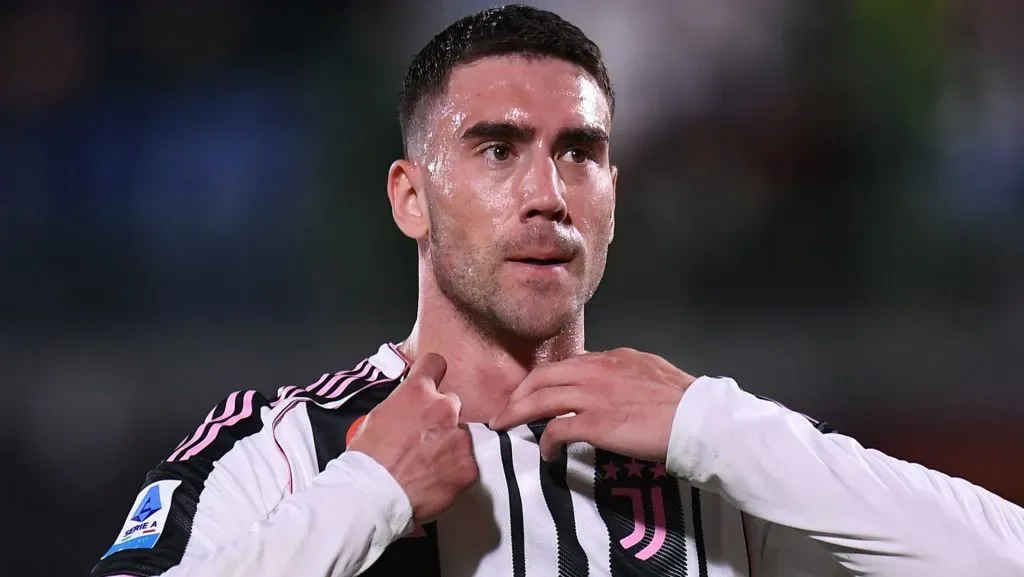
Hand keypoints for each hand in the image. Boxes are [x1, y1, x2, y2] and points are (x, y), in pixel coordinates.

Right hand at [348, 353, 477, 523]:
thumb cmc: (367, 458)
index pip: (436, 363)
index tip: (432, 382)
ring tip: (429, 465)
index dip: (432, 372)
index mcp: (418, 392)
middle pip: (452, 403)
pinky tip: (437, 480)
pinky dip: (456, 470)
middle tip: (426, 438)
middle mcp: (445, 408)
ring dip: (450, 445)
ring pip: (462, 435)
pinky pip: (467, 463)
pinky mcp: (470, 465)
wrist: (374, 495)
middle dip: (442, 418)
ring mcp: (461, 437)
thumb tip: (409, 408)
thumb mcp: (378, 417)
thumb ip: (403, 405)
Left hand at [489, 348, 696, 461]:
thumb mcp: (652, 374)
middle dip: (518, 393)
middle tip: (504, 410)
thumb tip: (615, 385)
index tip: (532, 392)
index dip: (544, 379)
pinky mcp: (595, 423)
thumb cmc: (685, 402)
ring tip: (506, 428)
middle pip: (543, 376)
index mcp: (613, 357)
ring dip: (517, 413)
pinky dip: (546, 441)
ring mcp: (594, 395)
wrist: (700, 421)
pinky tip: (546, 454)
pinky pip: (557, 429)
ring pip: (541, 398)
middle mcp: (598, 370)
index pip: (567, 364)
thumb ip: (628, 375)